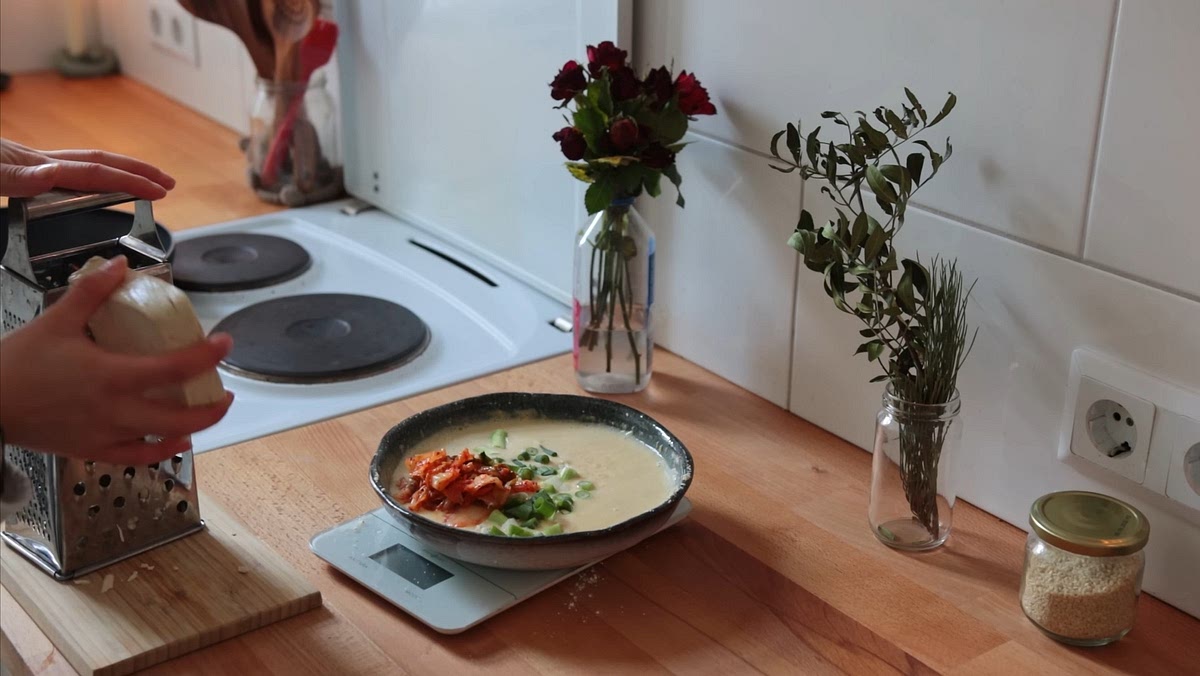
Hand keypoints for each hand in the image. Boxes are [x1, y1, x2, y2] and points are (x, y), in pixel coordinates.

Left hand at [0, 138, 174, 198]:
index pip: (94, 174)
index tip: (158, 191)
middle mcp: (40, 161)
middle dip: (138, 171)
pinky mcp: (23, 168)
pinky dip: (92, 175)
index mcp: (36, 166)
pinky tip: (94, 184)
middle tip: (168, 183)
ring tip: (143, 182)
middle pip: (99, 163)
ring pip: (86, 164)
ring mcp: (32, 162)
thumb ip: (18, 176)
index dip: (129, 181)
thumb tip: (53, 173)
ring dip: (120, 171)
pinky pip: (68, 171)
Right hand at [0, 257, 233, 462]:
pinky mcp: (93, 450)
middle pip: (179, 416)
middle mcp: (115, 410)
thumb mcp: (56, 321)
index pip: (174, 368)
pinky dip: (162, 451)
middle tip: (227, 390)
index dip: (206, 356)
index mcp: (111, 376)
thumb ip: (91, 292)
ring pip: (163, 441)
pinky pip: (137, 457)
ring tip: (208, 412)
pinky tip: (176, 441)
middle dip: (212, 406)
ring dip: (193, 428)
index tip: (225, 343)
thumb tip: (119, 265)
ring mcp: (106, 435)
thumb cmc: (17, 365)